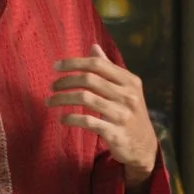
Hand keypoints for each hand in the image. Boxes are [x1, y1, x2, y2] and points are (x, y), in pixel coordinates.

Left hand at [50, 49, 157, 173]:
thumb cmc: (130, 113)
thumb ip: (109, 69)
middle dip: (65, 81)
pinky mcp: (115, 133)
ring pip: (85, 98)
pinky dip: (71, 118)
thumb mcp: (125, 89)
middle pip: (89, 79)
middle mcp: (128, 95)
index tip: (55, 66)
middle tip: (52, 86)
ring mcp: (122, 115)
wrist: (144, 146)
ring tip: (50, 101)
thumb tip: (93, 47)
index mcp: (130, 81)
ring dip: (62, 98)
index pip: (98, 64)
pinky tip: (62, 119)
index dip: (74, 63)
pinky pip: (87, 121)